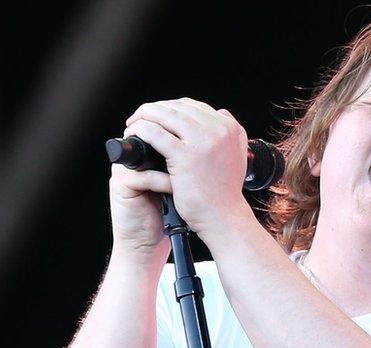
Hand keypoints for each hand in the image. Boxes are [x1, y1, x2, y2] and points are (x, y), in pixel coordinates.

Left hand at [121, 98, 249, 238]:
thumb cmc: (225, 193)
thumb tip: (221, 113)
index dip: (170, 108)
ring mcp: (201, 142)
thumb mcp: (238, 155)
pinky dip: (140, 129)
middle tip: (139, 119)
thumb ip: (232, 133)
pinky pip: (155, 133)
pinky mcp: (184, 156)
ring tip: (133, 125)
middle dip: (153, 111)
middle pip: (176, 108)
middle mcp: (218, 130)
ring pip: (163, 115)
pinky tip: (134, 135)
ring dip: (143, 116)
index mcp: (229, 128)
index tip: (157, 117)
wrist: (223, 218)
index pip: (192, 106)